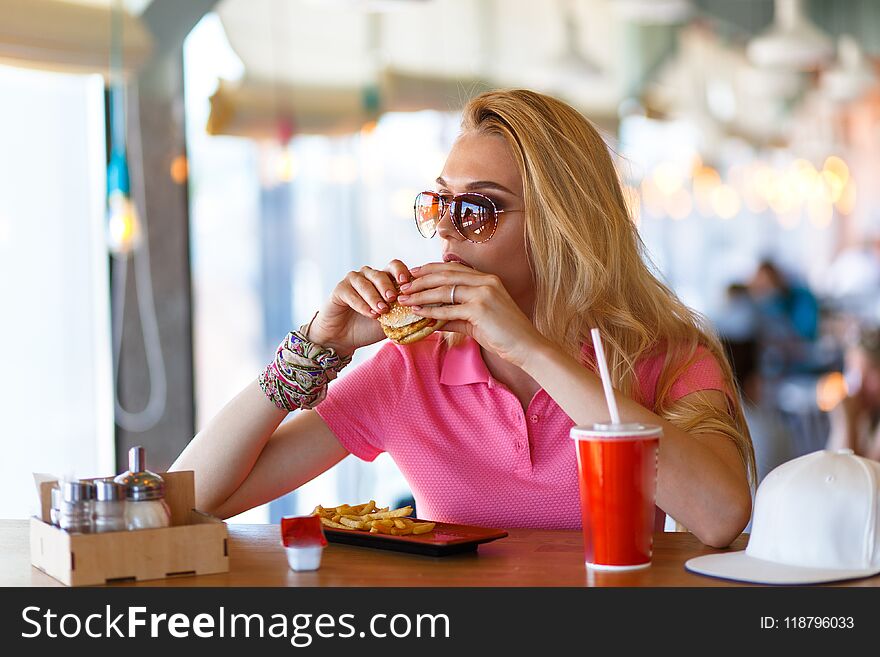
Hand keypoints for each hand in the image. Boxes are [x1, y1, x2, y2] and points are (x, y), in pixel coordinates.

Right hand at [307, 260, 414, 356]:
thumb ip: (405, 314)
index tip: (406, 283)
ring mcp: (353, 281)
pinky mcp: (340, 289)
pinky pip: (351, 293)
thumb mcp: (392, 321)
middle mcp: (369, 276)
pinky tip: (369, 314)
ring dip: (375, 297)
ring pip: (365, 282)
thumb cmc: (370, 327)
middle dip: (388, 286)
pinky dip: (361, 304)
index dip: (401, 272)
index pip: (395, 266)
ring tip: (382, 311)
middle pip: (380, 273)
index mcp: (384, 279)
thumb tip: (428, 313)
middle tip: (393, 298)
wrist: (345, 338)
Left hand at [396, 262, 542, 365]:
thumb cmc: (505, 335)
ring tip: (404, 299)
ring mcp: (483, 294)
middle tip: (403, 286)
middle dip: (421, 280)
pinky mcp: (479, 309)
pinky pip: (448, 309)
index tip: (414, 273)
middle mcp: (486, 281)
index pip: (453, 268)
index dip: (431, 269)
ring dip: (421, 295)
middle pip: (445, 275)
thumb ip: (456, 316)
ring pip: (444, 290)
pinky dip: (431, 311)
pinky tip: (417, 313)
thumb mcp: (477, 321)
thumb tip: (434, 319)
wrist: (527, 347)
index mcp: (487, 279)